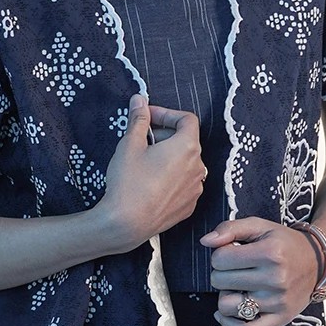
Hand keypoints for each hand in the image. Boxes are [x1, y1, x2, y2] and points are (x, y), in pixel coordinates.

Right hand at [99, 94, 205, 253]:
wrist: (126, 224)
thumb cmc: (129, 182)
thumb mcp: (130, 144)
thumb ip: (139, 119)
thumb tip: (139, 101)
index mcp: (188, 147)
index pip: (187, 119)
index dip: (167, 113)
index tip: (148, 116)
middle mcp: (198, 167)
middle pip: (186, 140)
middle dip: (165, 134)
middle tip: (141, 138)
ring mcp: (195, 188)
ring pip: (186, 162)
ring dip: (169, 156)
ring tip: (145, 161)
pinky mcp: (189, 205)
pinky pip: (183, 182)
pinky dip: (171, 176)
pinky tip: (150, 181)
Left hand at [200, 217, 318, 325]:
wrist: (317, 262)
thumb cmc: (284, 243)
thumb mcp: (260, 226)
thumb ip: (230, 228)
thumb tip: (205, 242)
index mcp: (270, 252)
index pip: (220, 258)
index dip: (220, 254)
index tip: (232, 252)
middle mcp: (275, 279)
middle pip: (219, 281)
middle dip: (221, 272)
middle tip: (236, 268)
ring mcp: (277, 302)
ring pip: (226, 306)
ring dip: (225, 295)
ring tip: (238, 286)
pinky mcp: (280, 319)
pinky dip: (229, 323)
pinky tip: (228, 311)